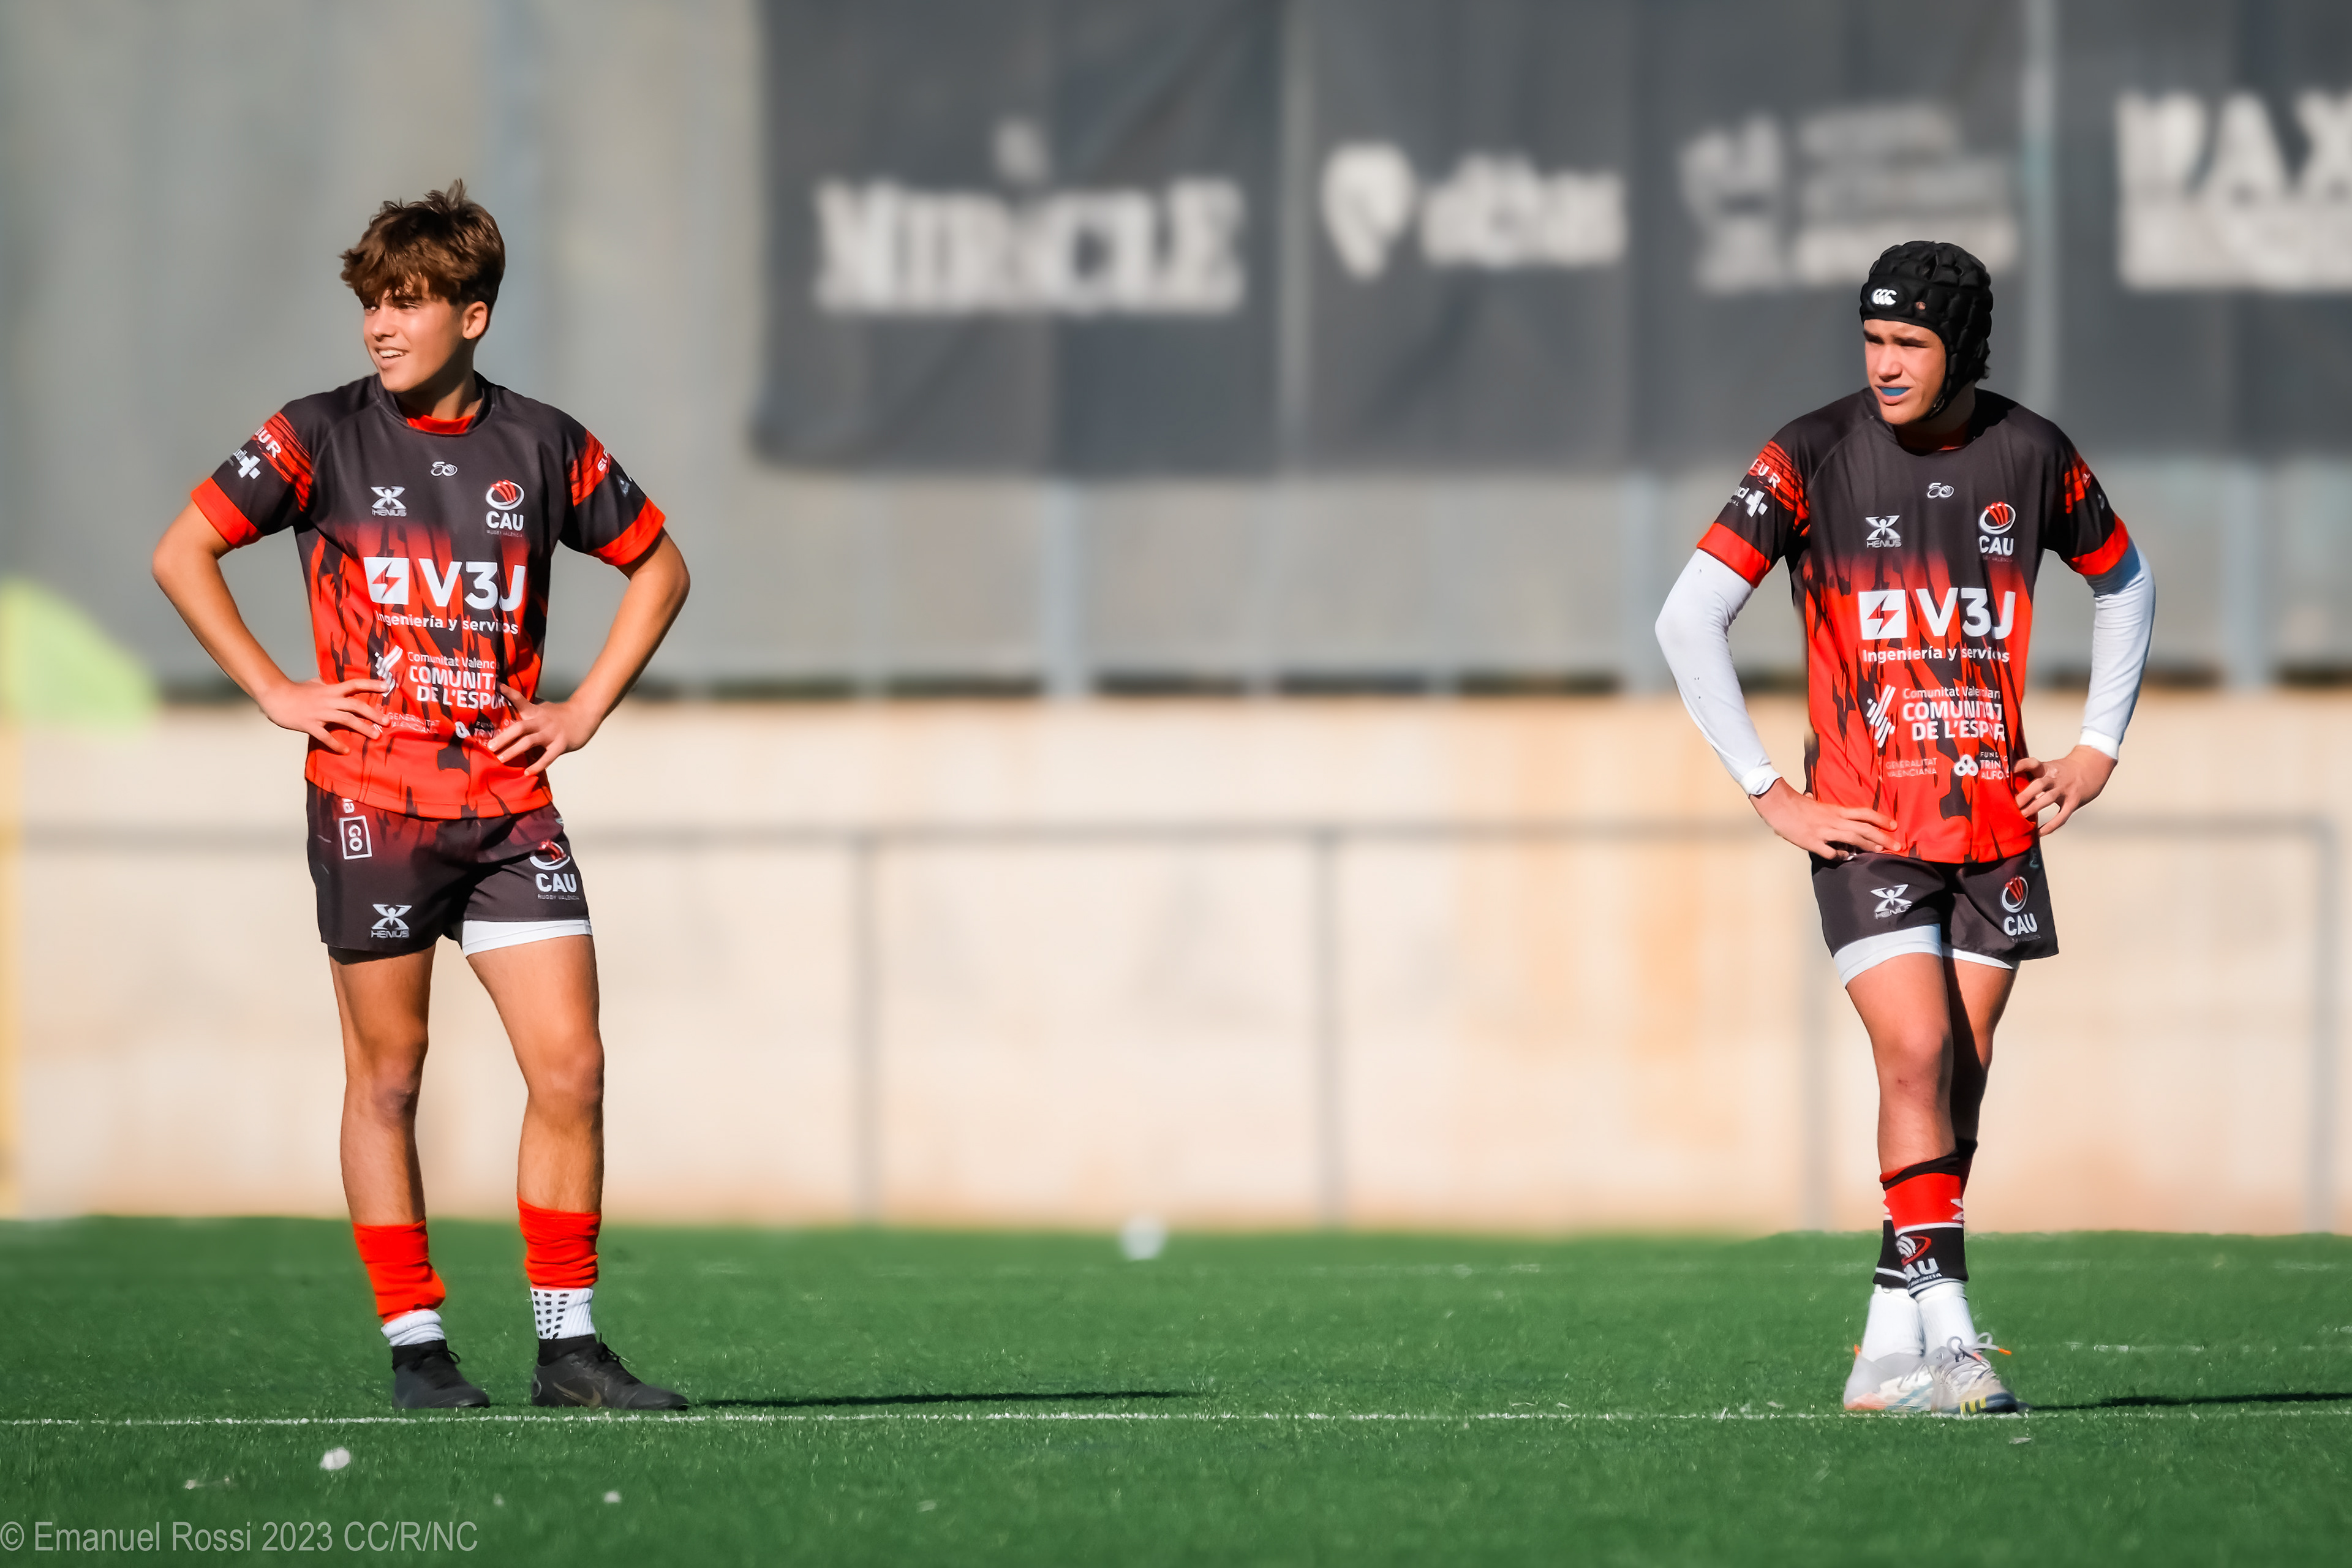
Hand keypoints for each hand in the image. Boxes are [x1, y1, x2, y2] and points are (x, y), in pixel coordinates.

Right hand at [256, 677, 387, 754]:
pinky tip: (345, 751)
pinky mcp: (310, 725)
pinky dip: (336, 745)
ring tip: (376, 736)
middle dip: (374, 713)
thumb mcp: (312, 683)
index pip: (355, 684)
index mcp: (330, 689)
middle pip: (356, 705)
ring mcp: (320, 713)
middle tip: (387, 721)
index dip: (371, 684)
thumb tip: (327, 681)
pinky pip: (326, 737)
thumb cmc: (293, 690)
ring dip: (363, 728)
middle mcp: (329, 700)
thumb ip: (323, 683)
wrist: (275, 697)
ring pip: (346, 720)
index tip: (386, 686)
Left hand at [487, 684, 600, 776]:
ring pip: (529, 742)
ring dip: (514, 750)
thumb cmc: (563, 715)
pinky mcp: (561, 744)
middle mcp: (541, 721)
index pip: (520, 700)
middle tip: (491, 746)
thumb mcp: (545, 711)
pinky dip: (537, 765)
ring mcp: (551, 733)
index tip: (496, 685)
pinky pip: (548, 757)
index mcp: (536, 712)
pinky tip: (528, 772)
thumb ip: (531, 717)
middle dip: (503, 737)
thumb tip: (513, 726)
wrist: (586, 714)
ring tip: (502, 759)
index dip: (508, 693)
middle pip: (520, 727)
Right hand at [1750, 779, 1898, 859]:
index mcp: (1836, 810)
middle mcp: (1835, 820)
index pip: (1864, 813)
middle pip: (1865, 828)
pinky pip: (1832, 852)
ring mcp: (1825, 832)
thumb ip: (1818, 805)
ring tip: (1880, 852)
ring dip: (1868, 846)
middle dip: (1883, 837)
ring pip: (1853, 839)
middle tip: (1897, 845)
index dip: (1881, 819)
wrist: (1778, 805)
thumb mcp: (1812, 802)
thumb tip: (1811, 799)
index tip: (1894, 825)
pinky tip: (1845, 858)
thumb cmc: (1794, 803)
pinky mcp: (1813, 842)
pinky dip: (1841, 856)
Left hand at [2012, 745, 2115, 835]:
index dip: (2022, 765)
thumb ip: (2034, 777)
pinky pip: (2062, 815)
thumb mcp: (2050, 767)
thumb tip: (2014, 790)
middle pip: (2038, 784)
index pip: (2033, 763)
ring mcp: (2065, 790)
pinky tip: (2040, 832)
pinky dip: (2051, 825)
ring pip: (2048, 799)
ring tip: (2022, 816)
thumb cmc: (2065, 770)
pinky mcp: (2074, 801)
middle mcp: (2055, 778)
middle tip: (2014, 804)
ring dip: (2034, 808)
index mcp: (2047, 768)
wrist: (2092, 766)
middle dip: (2025, 795)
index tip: (2012, 770)